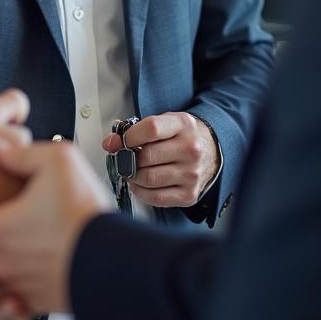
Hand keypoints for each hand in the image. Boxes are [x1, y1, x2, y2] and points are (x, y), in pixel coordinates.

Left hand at [0, 139, 111, 315]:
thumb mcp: (57, 161)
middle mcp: (0, 262)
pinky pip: (10, 305)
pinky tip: (24, 278)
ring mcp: (17, 287)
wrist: (117, 259)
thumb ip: (20, 153)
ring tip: (7, 255)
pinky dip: (11, 296)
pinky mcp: (37, 305)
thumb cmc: (86, 211)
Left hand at [103, 112, 219, 208]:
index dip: (129, 137)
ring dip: (133, 176)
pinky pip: (157, 197)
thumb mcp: (163, 122)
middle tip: (123, 158)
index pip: (151, 129)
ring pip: (149, 178)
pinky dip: (141, 192)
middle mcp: (191, 149)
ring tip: (131, 170)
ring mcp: (192, 174)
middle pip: (147, 157)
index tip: (117, 143)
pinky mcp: (189, 194)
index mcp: (183, 125)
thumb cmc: (181, 136)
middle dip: (128, 159)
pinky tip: (139, 184)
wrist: (210, 151)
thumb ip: (136, 129)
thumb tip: (110, 143)